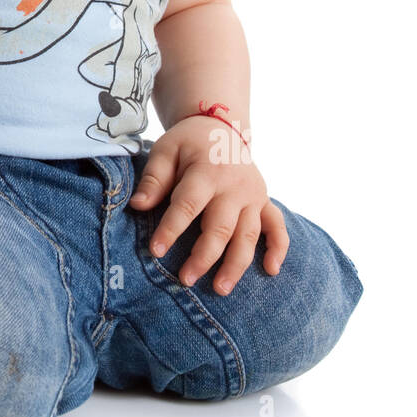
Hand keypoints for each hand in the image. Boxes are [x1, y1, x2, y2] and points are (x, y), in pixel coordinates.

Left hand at [127, 118, 288, 293]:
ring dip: (236, 264)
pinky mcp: (265, 202)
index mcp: (207, 171)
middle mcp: (234, 186)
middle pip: (221, 227)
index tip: (155, 251)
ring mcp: (253, 196)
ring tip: (220, 290)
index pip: (188, 205)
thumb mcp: (165, 150)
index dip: (171, 229)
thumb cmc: (187, 143)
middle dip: (204, 257)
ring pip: (249, 235)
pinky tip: (271, 270)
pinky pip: (278, 227)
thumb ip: (153, 178)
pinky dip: (278, 249)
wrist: (221, 126)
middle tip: (185, 280)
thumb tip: (138, 206)